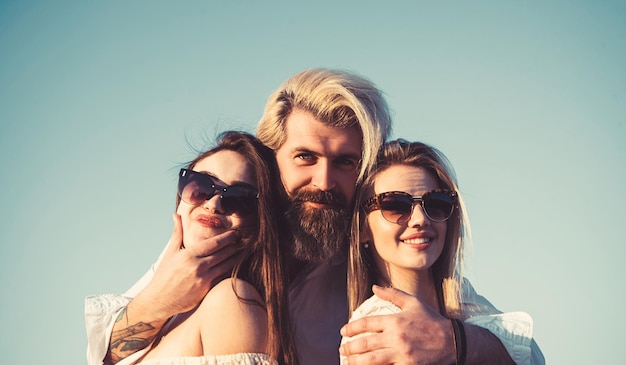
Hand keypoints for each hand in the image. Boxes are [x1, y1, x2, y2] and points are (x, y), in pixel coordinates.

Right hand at [136, 213, 239, 319]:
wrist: (159, 300)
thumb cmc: (164, 274)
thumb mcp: (170, 252)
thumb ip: (177, 233)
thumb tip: (177, 215)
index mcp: (188, 255)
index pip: (214, 243)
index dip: (227, 237)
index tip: (236, 233)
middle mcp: (197, 266)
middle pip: (223, 253)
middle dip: (235, 245)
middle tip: (245, 239)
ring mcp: (202, 279)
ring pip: (226, 265)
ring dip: (236, 257)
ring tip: (244, 251)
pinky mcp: (205, 290)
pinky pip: (222, 277)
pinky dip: (230, 270)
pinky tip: (236, 265)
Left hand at [339, 285, 454, 364]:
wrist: (452, 342)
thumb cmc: (432, 321)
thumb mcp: (414, 303)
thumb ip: (393, 295)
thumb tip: (374, 287)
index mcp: (396, 321)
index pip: (366, 324)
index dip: (352, 328)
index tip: (343, 331)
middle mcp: (396, 338)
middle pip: (365, 344)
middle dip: (350, 348)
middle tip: (342, 350)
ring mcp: (401, 354)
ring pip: (371, 360)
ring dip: (356, 361)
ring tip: (348, 361)